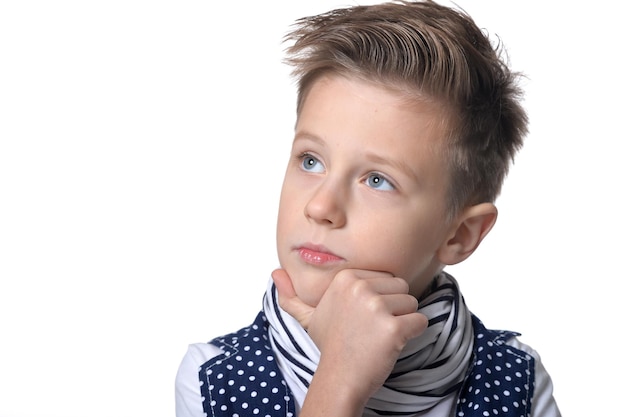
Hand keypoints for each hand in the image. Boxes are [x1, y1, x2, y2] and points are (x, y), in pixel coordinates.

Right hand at [271, 268, 427, 407]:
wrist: (338, 378)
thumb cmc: (330, 346)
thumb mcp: (308, 316)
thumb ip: (292, 294)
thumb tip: (275, 273)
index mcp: (345, 278)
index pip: (385, 276)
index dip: (379, 298)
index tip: (361, 318)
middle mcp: (360, 288)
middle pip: (401, 287)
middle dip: (394, 308)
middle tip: (372, 328)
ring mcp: (376, 307)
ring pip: (412, 303)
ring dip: (403, 321)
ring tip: (379, 336)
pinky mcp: (393, 328)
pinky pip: (420, 322)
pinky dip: (413, 334)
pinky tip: (392, 344)